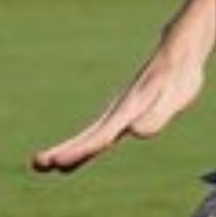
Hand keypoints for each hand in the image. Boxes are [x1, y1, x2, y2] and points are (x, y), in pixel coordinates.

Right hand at [32, 50, 206, 173]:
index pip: (100, 137)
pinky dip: (86, 145)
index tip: (57, 163)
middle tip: (35, 164)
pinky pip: (100, 133)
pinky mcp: (126, 113)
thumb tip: (135, 132)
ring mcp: (120, 112)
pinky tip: (81, 156)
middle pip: (87, 136)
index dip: (80, 151)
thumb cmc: (180, 75)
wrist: (179, 52)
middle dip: (64, 151)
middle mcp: (119, 112)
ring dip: (69, 150)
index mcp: (127, 111)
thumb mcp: (175, 97)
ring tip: (45, 164)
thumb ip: (157, 115)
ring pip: (90, 135)